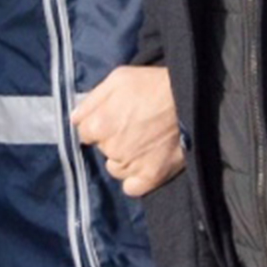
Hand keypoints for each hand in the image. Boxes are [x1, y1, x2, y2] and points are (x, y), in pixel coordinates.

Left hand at [72, 66, 183, 196]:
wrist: (191, 98)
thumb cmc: (154, 85)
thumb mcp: (118, 79)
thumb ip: (92, 100)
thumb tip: (75, 118)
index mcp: (98, 125)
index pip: (84, 133)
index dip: (99, 125)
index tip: (114, 119)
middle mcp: (112, 148)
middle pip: (103, 150)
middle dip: (113, 140)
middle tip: (134, 127)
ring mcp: (132, 164)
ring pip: (116, 169)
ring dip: (124, 160)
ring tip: (144, 144)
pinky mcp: (152, 176)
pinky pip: (132, 188)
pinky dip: (135, 180)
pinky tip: (145, 165)